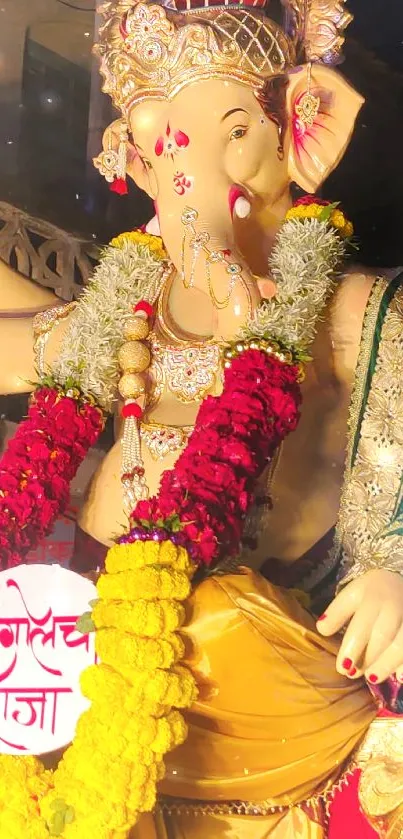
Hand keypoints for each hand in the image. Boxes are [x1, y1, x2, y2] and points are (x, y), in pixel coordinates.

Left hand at [316, 569, 402, 684]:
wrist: (402, 580)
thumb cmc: (373, 593)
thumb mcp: (352, 595)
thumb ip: (337, 612)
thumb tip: (321, 629)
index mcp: (372, 597)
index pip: (361, 624)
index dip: (352, 647)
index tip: (342, 667)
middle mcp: (393, 606)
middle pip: (382, 636)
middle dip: (367, 658)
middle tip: (352, 673)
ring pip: (401, 645)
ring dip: (386, 664)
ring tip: (371, 677)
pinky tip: (399, 676)